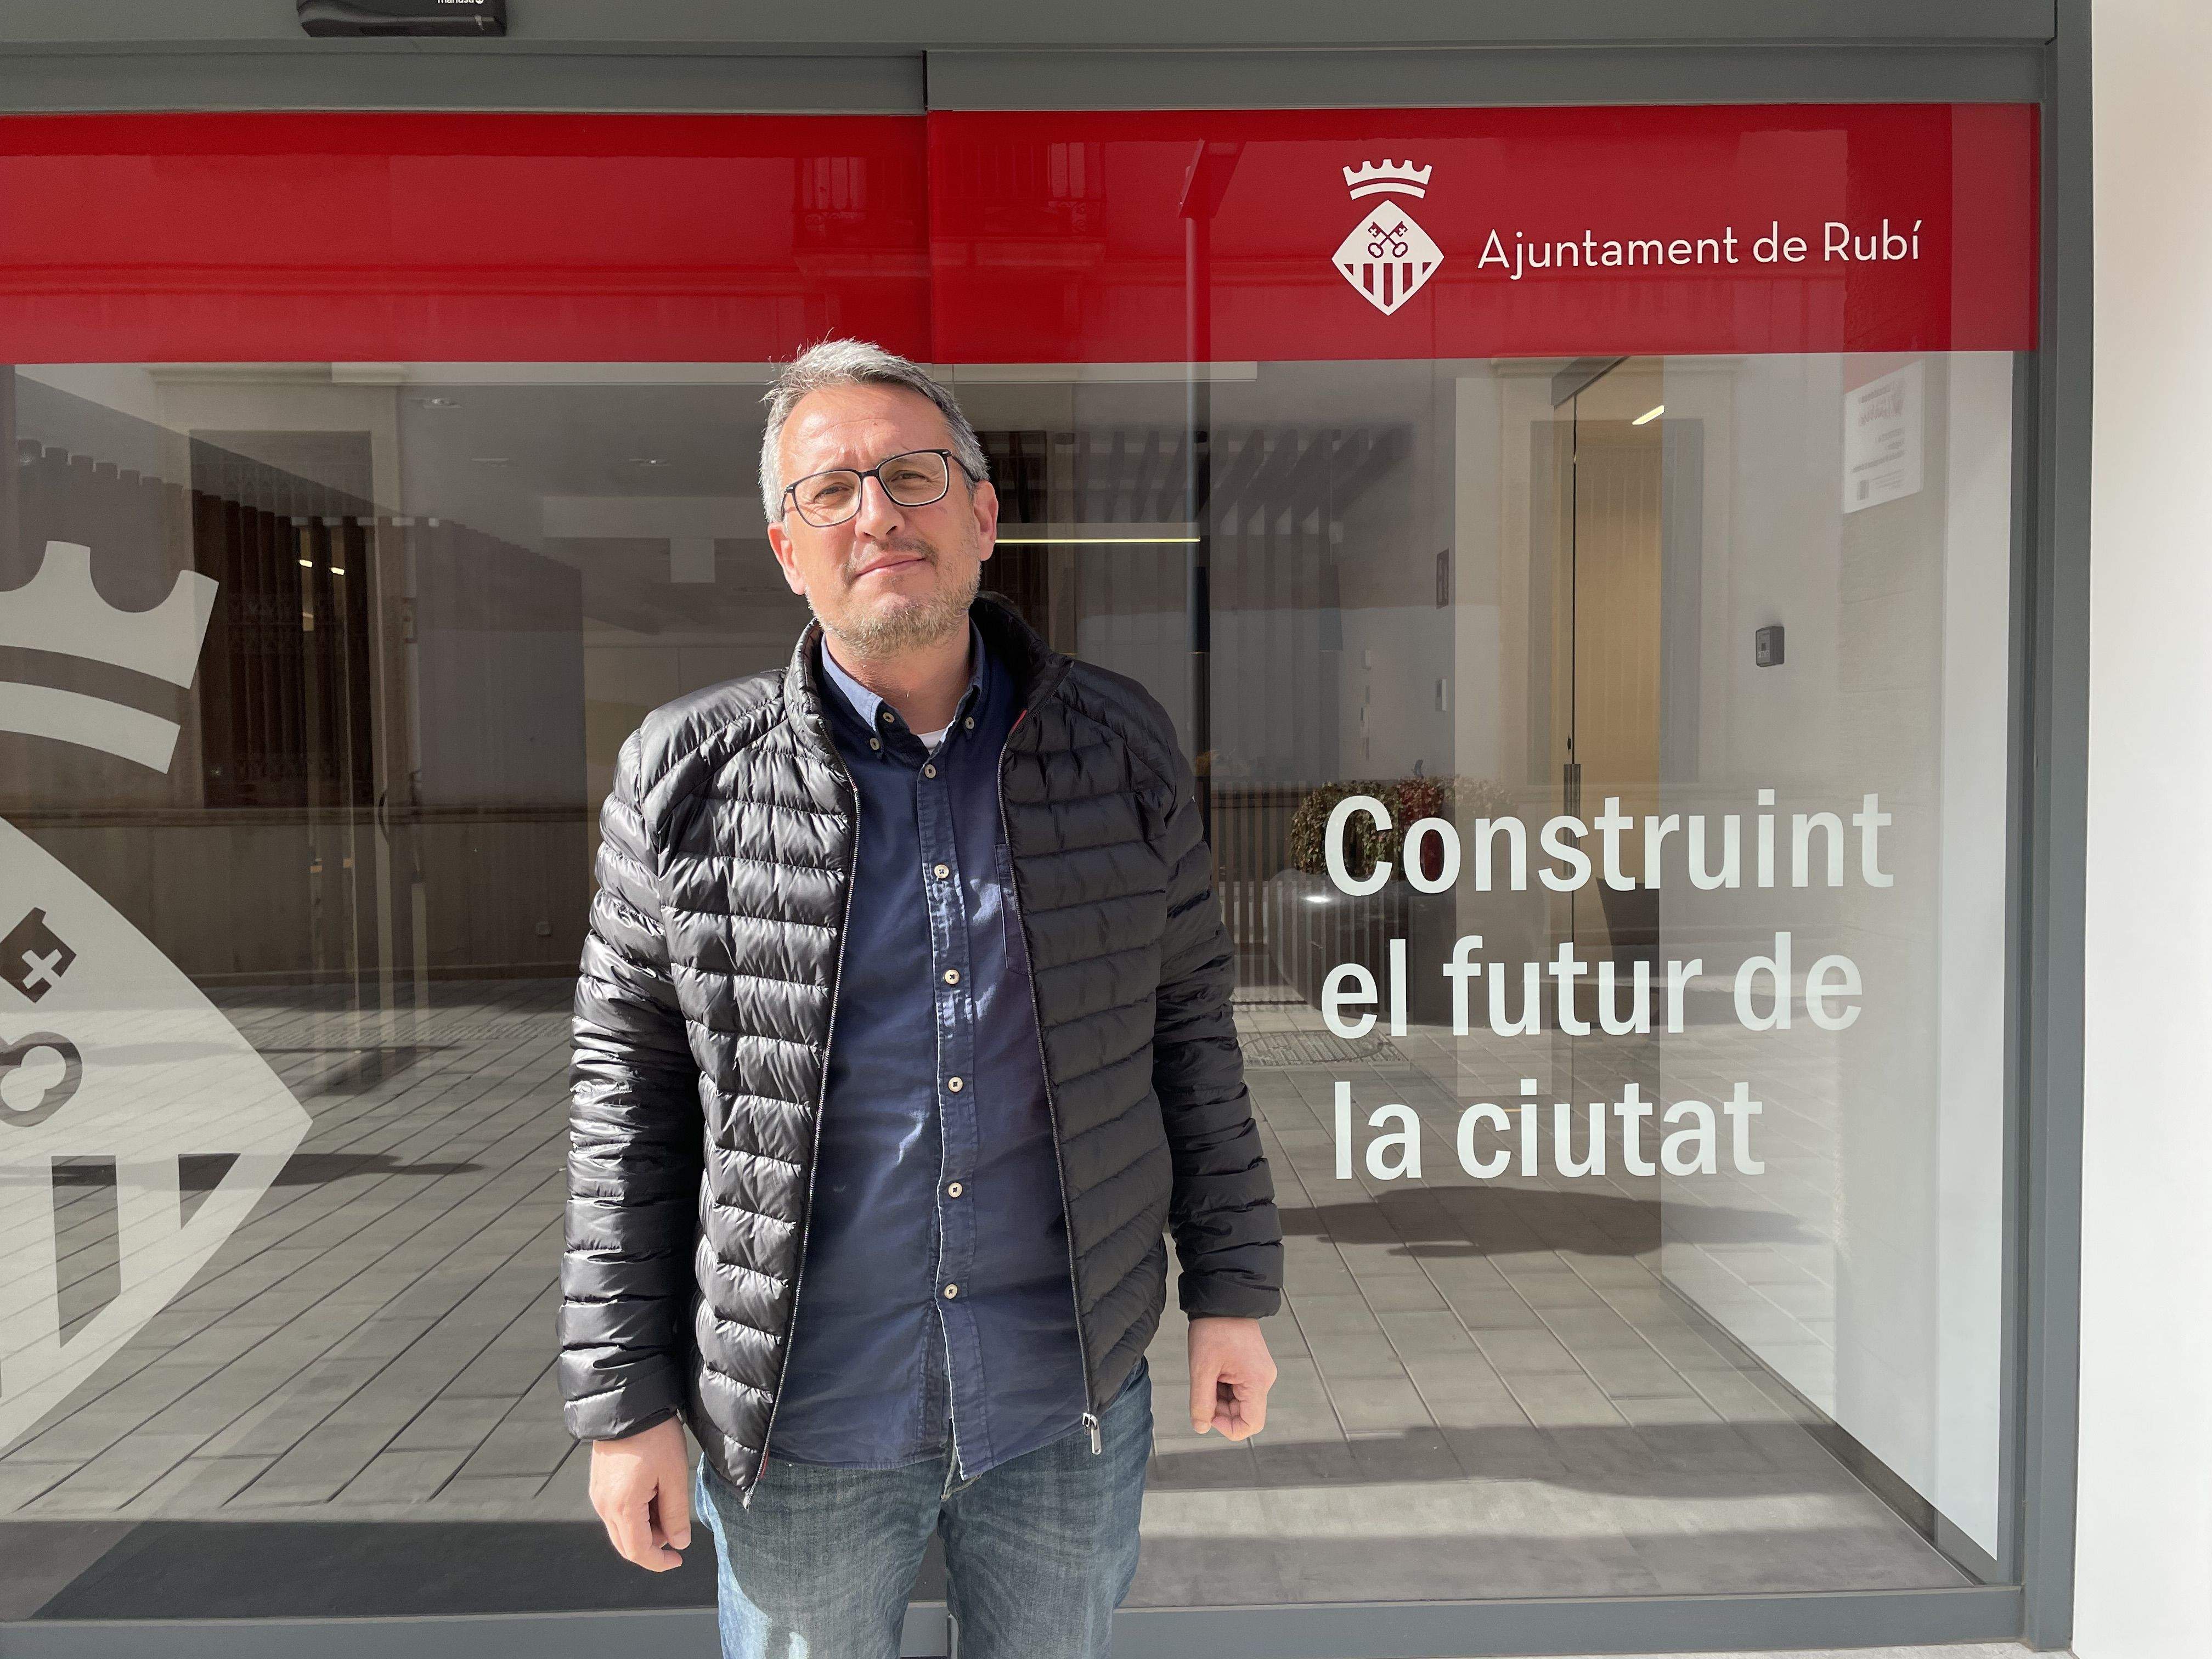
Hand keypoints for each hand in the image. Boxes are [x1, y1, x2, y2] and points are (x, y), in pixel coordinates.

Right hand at [589, 1417, 692, 1571]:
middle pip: (626, 1544)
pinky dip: (635, 1513)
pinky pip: (616, 1511)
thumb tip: (679, 1543)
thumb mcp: (674, 1475)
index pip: (637, 1551)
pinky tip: (653, 1494)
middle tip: (676, 1529)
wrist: (629, 1403)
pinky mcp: (599, 1483)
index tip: (678, 1560)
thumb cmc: (654, 1436)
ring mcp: (598, 1494)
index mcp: (622, 1506)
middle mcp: (604, 1505)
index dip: (658, 1562)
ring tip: (667, 1502)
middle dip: (653, 1544)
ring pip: (621, 1527)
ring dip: (645, 1527)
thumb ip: (676, 1513)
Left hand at [1187, 1315, 1275, 1439]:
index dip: (1227, 1427)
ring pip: (1239, 1402)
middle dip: (1219, 1409)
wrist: (1222, 1299)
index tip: (1208, 1413)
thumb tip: (1201, 1427)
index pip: (1251, 1425)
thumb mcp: (1202, 1369)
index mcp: (1257, 1382)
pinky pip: (1239, 1388)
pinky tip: (1213, 1369)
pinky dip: (1223, 1386)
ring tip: (1208, 1373)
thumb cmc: (1214, 1329)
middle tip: (1203, 1387)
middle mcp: (1264, 1380)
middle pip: (1243, 1413)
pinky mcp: (1253, 1367)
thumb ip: (1201, 1403)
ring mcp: (1260, 1372)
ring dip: (1219, 1396)